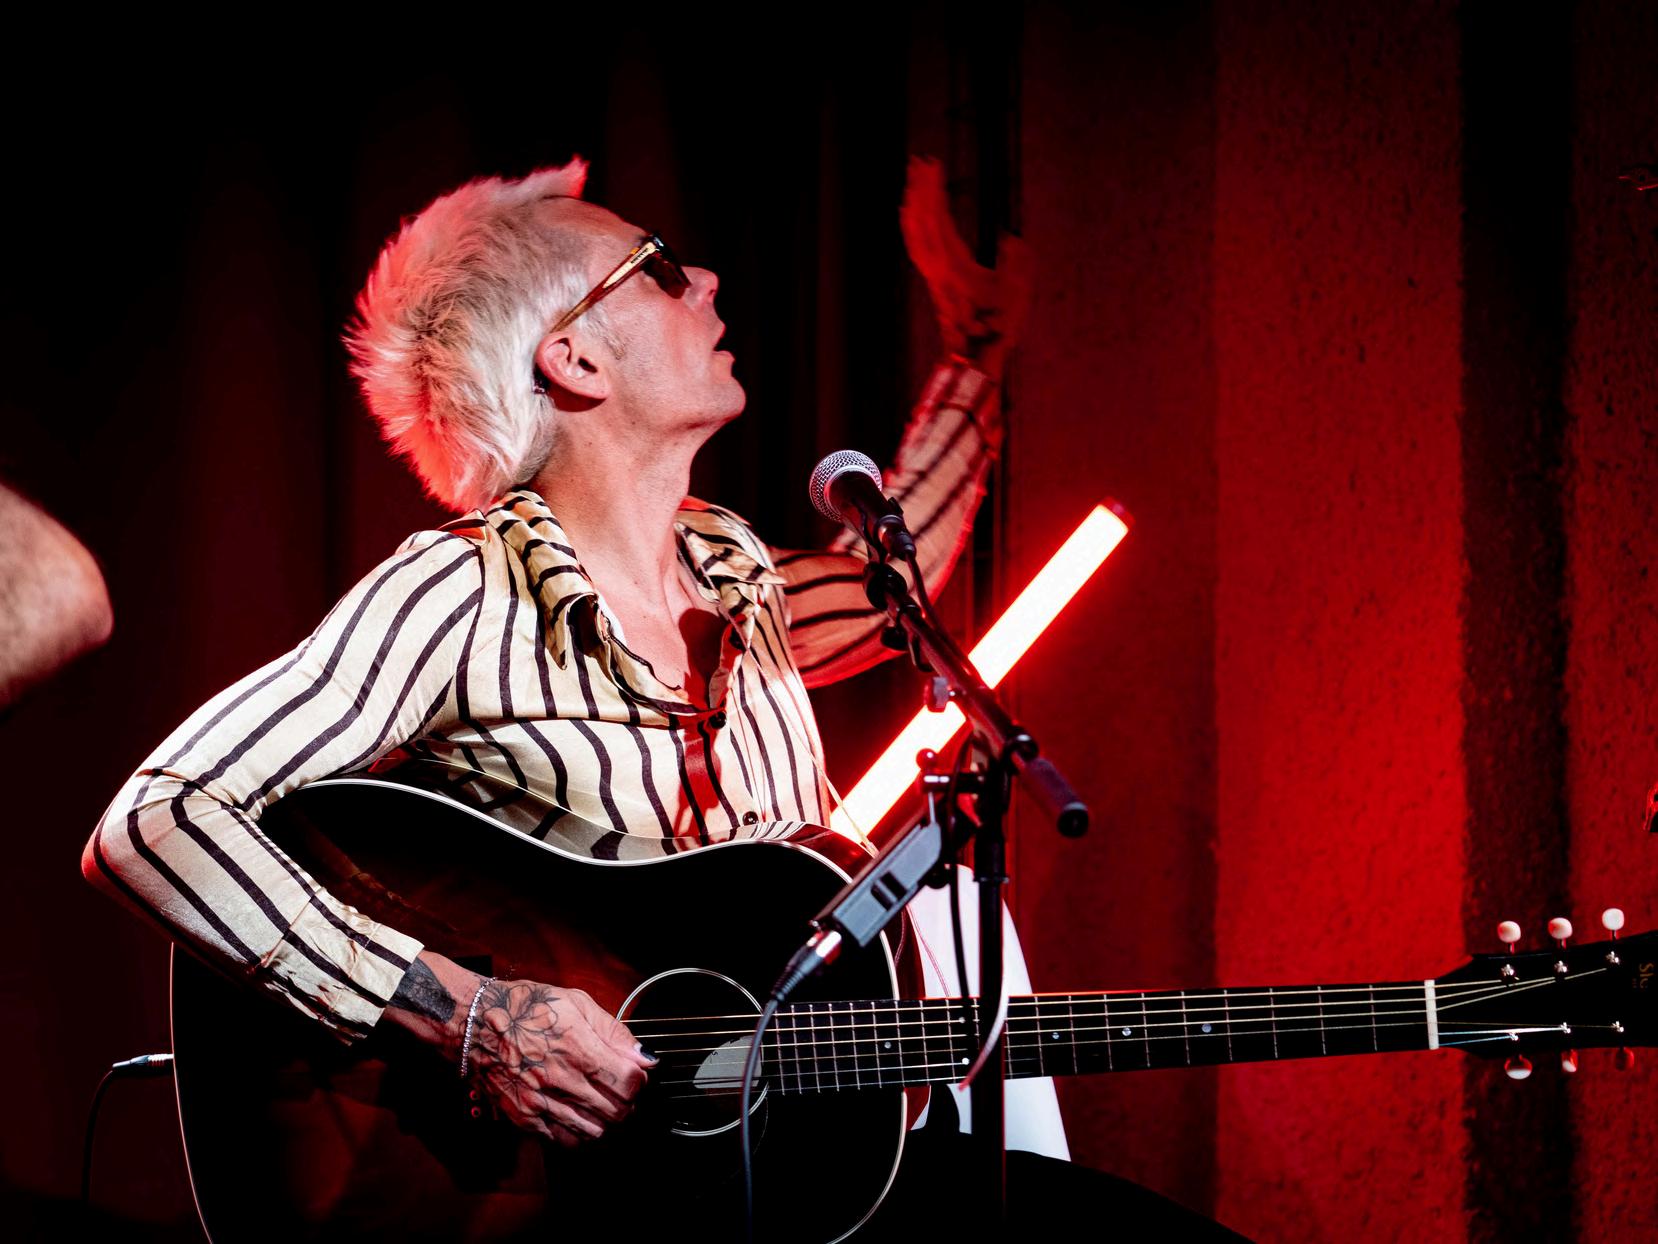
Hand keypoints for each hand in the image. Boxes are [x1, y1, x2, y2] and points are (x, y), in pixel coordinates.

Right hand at [468, 978, 656, 1147]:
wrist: (475, 1023)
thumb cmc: (525, 1008)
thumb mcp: (575, 1003)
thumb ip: (614, 1031)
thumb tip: (644, 1057)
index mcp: (578, 1049)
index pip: (630, 1084)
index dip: (640, 1081)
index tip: (635, 1074)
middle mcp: (561, 1080)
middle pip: (617, 1112)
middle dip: (627, 1103)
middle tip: (620, 1091)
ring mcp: (541, 1103)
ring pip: (593, 1132)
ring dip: (605, 1121)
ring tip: (600, 1103)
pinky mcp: (524, 1117)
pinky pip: (563, 1141)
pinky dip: (577, 1134)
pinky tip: (577, 1115)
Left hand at [899, 155, 1032, 376]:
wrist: (976, 357)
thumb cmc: (1000, 325)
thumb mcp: (1018, 292)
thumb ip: (1017, 261)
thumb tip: (1008, 237)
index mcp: (953, 266)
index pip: (938, 220)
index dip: (933, 191)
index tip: (934, 166)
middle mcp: (935, 268)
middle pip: (920, 220)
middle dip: (920, 187)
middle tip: (920, 159)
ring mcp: (931, 274)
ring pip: (913, 231)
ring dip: (913, 202)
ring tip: (913, 175)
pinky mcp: (932, 279)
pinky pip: (915, 244)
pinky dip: (910, 223)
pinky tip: (911, 211)